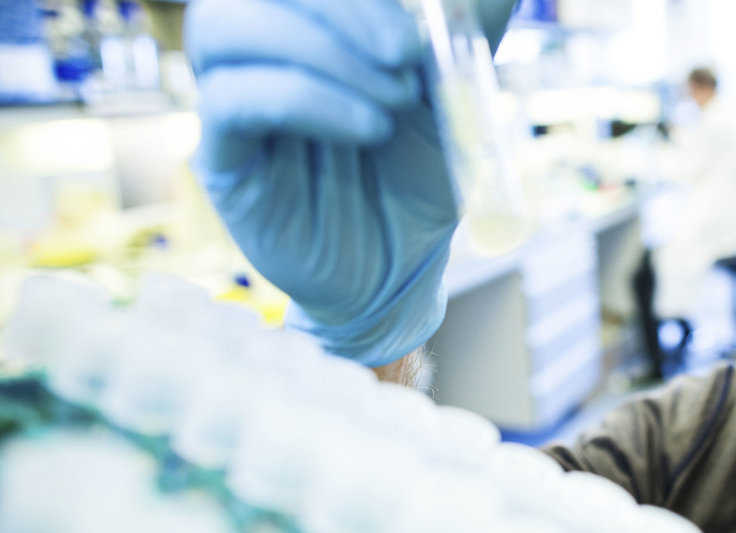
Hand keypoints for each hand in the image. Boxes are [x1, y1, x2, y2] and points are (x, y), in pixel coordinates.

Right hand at [186, 0, 510, 365]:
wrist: (401, 265)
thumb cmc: (417, 174)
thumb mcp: (449, 96)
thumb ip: (457, 35)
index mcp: (305, 26)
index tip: (417, 25)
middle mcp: (259, 50)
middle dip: (341, 8)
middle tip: (408, 53)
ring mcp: (233, 98)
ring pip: (225, 27)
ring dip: (322, 51)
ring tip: (394, 99)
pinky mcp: (222, 157)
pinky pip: (233, 101)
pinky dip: (308, 99)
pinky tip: (369, 128)